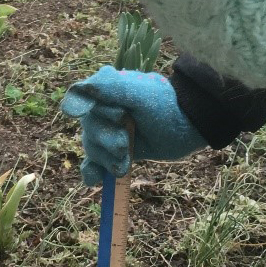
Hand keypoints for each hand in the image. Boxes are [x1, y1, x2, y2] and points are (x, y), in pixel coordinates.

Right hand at [61, 66, 206, 184]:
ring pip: (92, 148)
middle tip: (126, 143)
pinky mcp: (116, 152)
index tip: (120, 117)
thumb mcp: (140, 93)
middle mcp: (103, 110)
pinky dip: (93, 171)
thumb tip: (78, 88)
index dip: (101, 114)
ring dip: (108, 157)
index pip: (84, 103)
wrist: (187, 129)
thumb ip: (110, 88)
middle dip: (107, 139)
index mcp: (106, 90)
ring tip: (127, 156)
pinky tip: (96, 178)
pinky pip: (94, 164)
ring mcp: (109, 132)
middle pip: (88, 129)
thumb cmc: (166, 107)